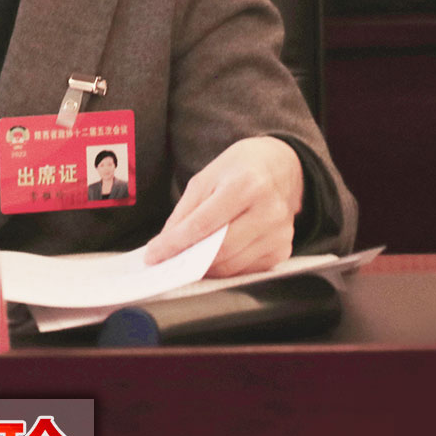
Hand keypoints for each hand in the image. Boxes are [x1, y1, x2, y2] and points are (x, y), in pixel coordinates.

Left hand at [144, 136, 304, 276]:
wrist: (281, 166)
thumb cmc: (240, 170)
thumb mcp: (206, 178)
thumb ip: (185, 212)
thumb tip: (164, 245)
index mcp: (245, 185)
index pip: (203, 224)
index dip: (174, 244)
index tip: (153, 255)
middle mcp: (268, 210)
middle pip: (220, 249)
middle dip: (187, 260)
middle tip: (166, 262)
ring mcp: (279, 233)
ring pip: (232, 265)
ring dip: (204, 268)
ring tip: (186, 261)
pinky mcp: (283, 249)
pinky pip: (246, 270)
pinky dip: (225, 268)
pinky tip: (213, 258)